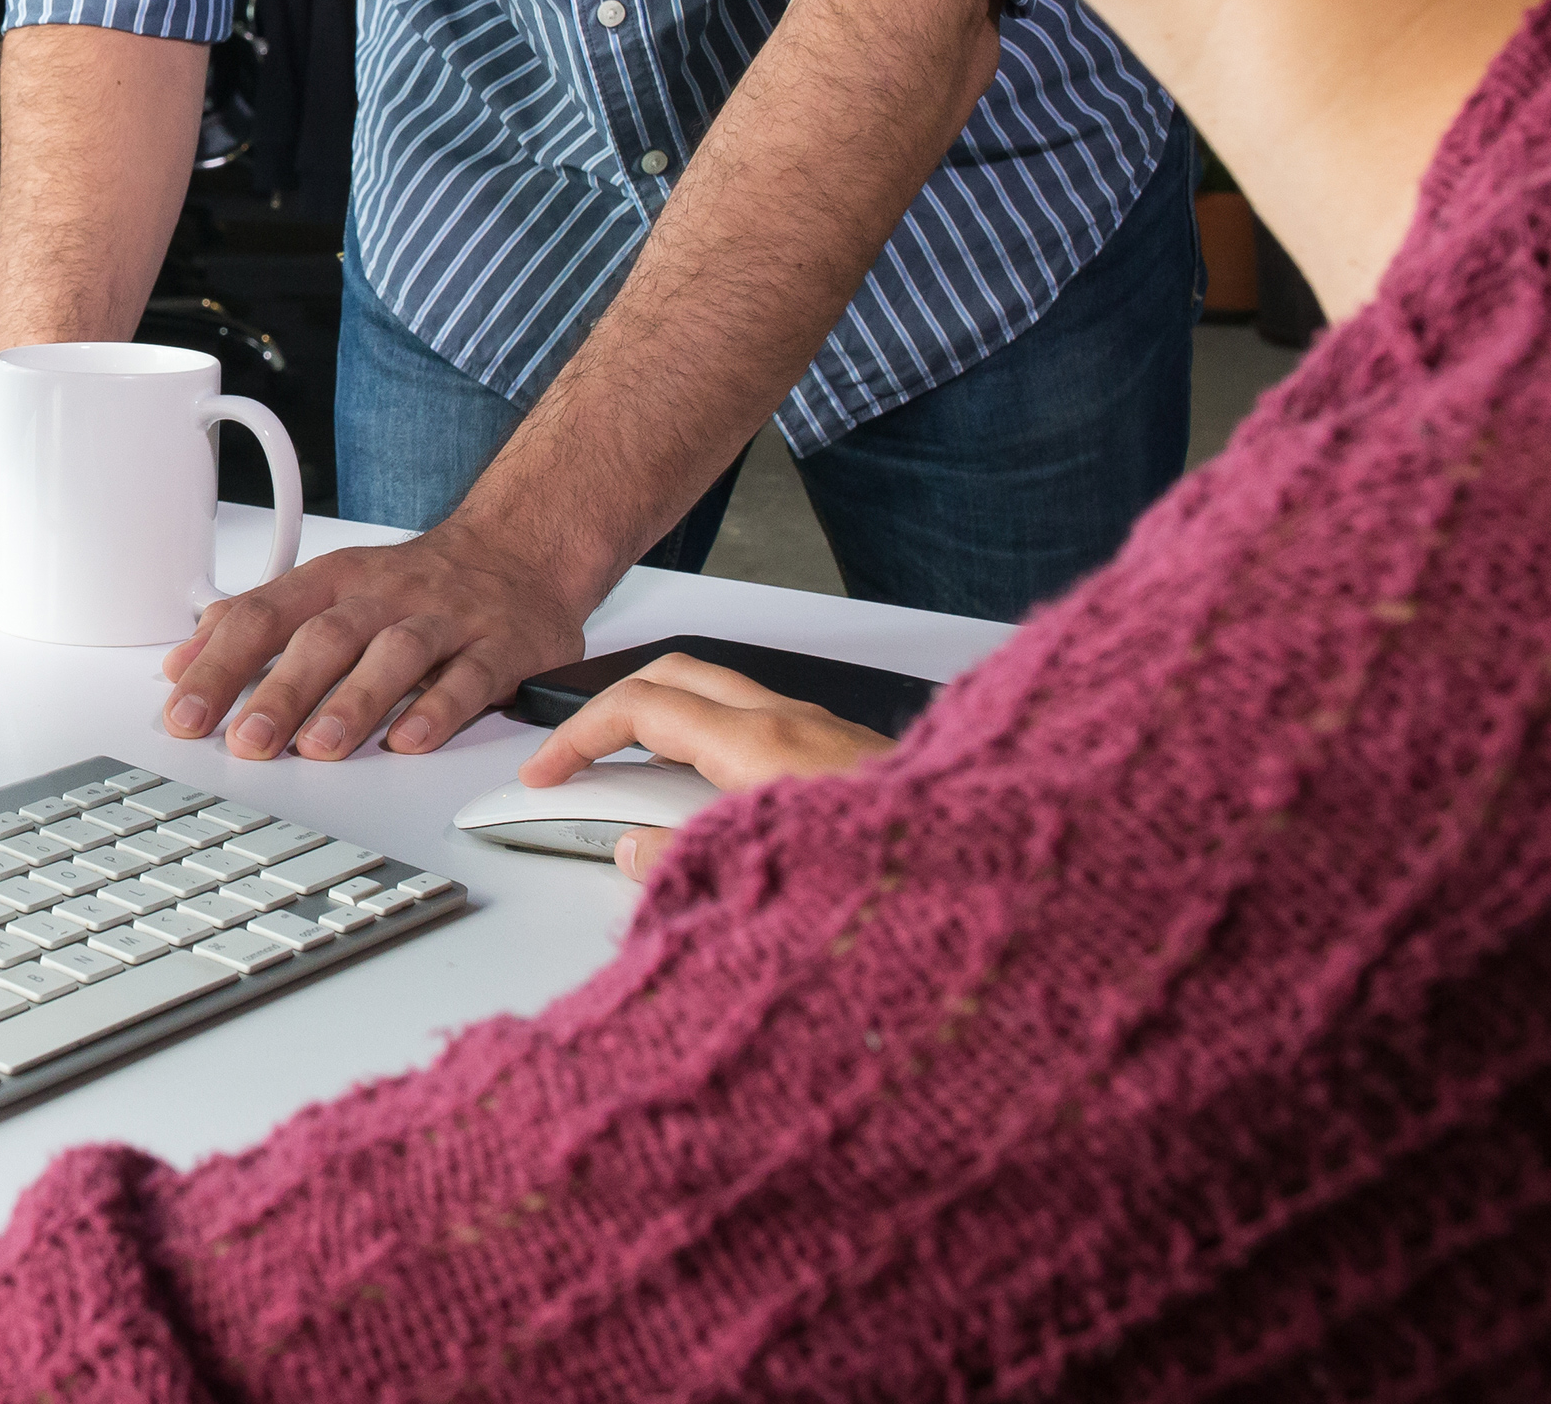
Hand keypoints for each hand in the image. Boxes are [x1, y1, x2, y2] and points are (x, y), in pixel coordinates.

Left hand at [158, 529, 589, 760]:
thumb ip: (254, 623)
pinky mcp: (498, 646)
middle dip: (281, 691)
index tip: (186, 711)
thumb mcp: (326, 587)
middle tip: (246, 741)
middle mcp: (384, 595)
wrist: (517, 550)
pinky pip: (470, 677)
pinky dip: (440, 710)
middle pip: (325, 636)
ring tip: (320, 746)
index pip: (263, 616)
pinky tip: (410, 741)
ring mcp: (443, 619)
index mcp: (333, 581)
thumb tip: (181, 663)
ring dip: (355, 701)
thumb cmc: (409, 583)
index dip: (220, 664)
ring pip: (395, 654)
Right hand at [521, 651, 892, 882]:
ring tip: (641, 790)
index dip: (578, 735)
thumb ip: (688, 862)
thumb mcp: (770, 881)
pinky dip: (719, 750)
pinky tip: (719, 807)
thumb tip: (635, 851)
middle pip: (677, 677)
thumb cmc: (905, 876)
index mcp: (764, 745)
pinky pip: (765, 730)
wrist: (1011, 881)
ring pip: (724, 701)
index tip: (547, 772)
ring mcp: (830, 735)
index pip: (641, 708)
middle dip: (614, 710)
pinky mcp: (855, 759)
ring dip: (670, 728)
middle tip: (580, 759)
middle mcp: (797, 724)